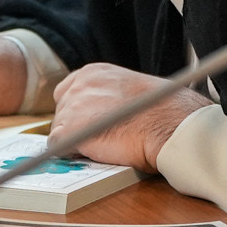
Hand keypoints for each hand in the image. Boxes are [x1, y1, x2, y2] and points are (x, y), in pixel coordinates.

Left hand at [48, 64, 210, 174]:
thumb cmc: (162, 113)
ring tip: (104, 146)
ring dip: (76, 141)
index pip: (68, 92)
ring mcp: (72, 106)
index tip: (89, 123)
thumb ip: (111, 97)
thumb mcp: (132, 91)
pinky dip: (71, 154)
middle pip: (62, 111)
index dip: (78, 112)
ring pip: (60, 130)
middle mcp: (79, 84)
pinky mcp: (69, 131)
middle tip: (99, 138)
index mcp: (94, 72)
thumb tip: (103, 113)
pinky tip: (93, 154)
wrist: (169, 126)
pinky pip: (57, 147)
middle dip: (76, 127)